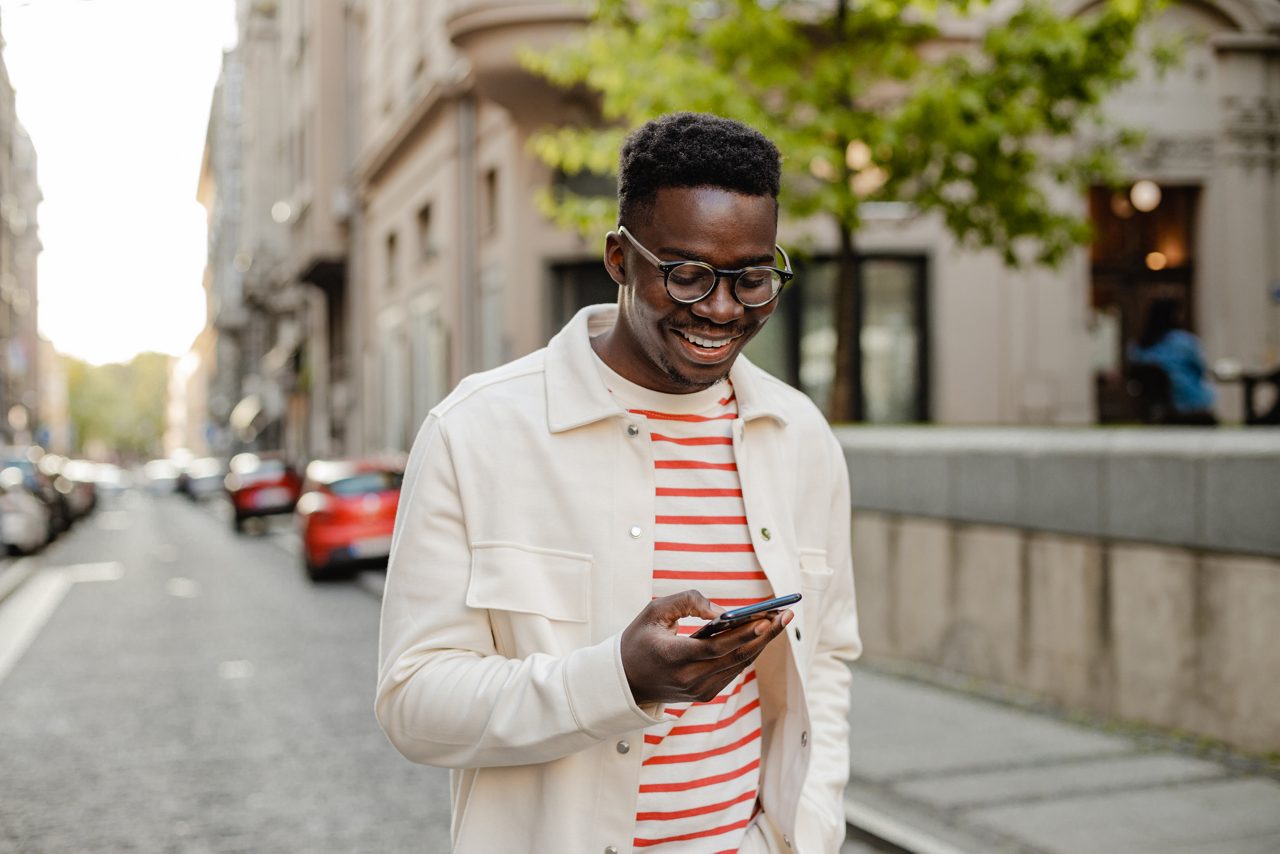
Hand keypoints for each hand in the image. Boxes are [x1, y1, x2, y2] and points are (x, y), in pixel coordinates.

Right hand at [621, 589, 792, 705]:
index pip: (717, 647)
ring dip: (761, 642)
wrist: (624, 681)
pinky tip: (761, 635)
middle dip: (765, 634)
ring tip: (779, 620)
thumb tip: (724, 611)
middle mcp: (689, 679)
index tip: (767, 617)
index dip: (744, 633)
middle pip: (736, 657)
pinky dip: (748, 652)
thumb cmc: (639, 640)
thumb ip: (688, 602)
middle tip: (785, 613)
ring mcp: (699, 690)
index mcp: (673, 658)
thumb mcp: (654, 611)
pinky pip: (733, 671)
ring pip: (739, 665)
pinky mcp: (704, 695)